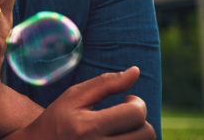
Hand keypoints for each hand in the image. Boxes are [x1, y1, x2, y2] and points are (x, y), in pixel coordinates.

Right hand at [8, 67, 155, 139]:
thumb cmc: (57, 119)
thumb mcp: (74, 97)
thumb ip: (105, 83)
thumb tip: (136, 71)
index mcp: (86, 128)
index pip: (135, 114)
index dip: (137, 103)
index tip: (127, 100)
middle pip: (146, 133)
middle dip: (140, 120)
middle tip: (124, 115)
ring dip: (138, 133)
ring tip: (121, 127)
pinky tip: (118, 136)